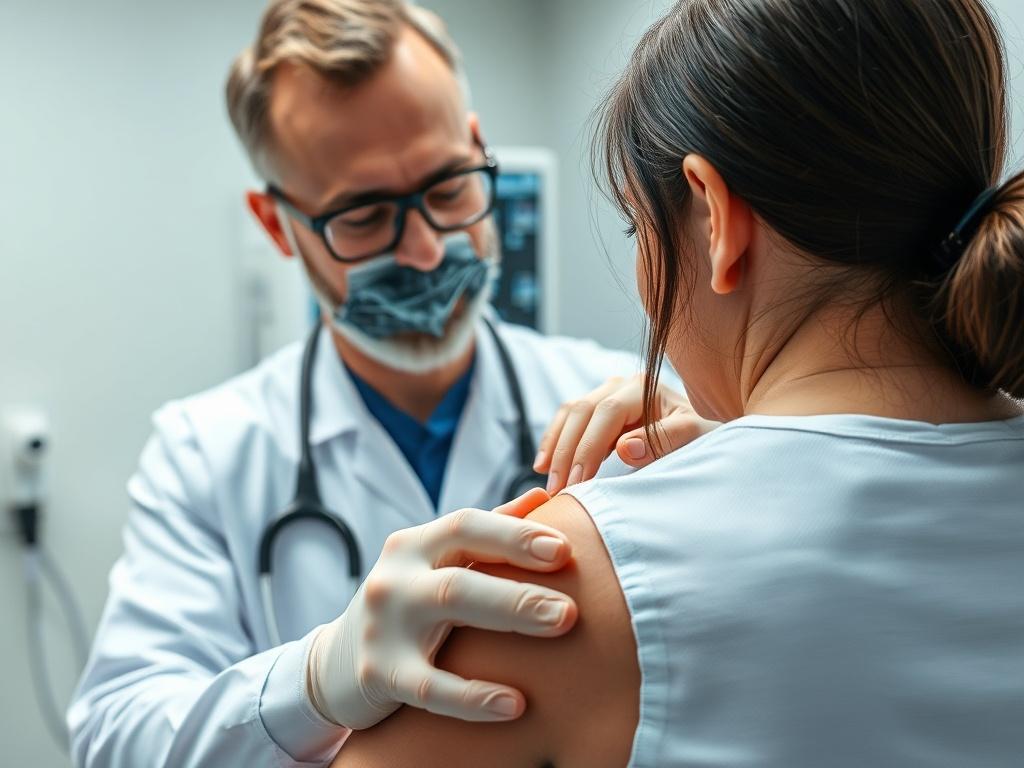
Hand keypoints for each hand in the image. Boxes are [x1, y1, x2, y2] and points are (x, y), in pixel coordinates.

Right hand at [306, 488, 575, 729]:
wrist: (334, 662)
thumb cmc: (407, 603)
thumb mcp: (434, 562)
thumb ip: (487, 531)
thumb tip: (543, 496)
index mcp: (415, 544)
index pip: (467, 525)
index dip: (515, 535)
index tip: (565, 550)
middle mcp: (396, 577)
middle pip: (461, 572)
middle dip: (519, 586)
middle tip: (571, 607)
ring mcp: (383, 624)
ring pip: (447, 610)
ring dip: (508, 615)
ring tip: (559, 626)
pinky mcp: (379, 674)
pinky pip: (430, 687)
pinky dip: (473, 696)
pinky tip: (515, 704)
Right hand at [534, 374, 719, 493]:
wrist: (702, 433)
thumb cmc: (700, 437)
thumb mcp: (693, 438)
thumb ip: (663, 441)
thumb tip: (624, 448)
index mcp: (643, 387)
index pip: (607, 413)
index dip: (589, 447)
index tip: (578, 481)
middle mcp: (620, 384)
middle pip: (582, 411)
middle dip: (566, 451)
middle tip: (558, 488)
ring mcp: (606, 393)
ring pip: (569, 414)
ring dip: (554, 447)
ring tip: (548, 481)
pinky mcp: (596, 409)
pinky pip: (568, 421)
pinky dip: (554, 442)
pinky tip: (543, 466)